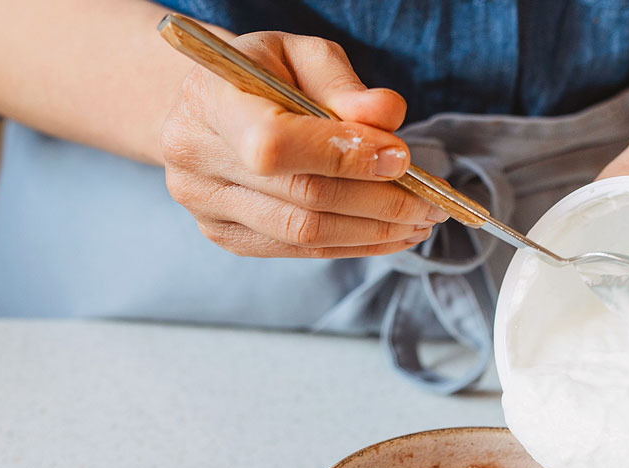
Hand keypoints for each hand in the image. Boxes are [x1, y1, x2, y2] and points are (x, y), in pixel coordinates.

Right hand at [160, 31, 447, 257]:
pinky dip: (354, 245)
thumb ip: (344, 85)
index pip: (276, 144)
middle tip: (432, 201)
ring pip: (305, 233)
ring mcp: (206, 206)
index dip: (344, 156)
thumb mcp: (301, 55)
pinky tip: (390, 234)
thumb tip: (389, 117)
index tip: (402, 158)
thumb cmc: (262, 73)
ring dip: (374, 231)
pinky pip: (300, 251)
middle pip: (302, 196)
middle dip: (379, 202)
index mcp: (209, 99)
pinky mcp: (226, 236)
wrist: (206, 106)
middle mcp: (196, 157)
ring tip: (420, 221)